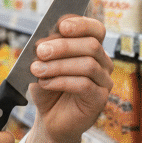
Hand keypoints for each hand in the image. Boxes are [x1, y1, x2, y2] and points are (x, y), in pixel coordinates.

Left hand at [26, 15, 112, 142]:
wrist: (49, 118)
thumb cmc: (48, 88)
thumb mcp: (43, 64)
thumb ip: (46, 50)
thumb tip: (44, 41)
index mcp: (91, 48)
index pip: (96, 29)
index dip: (81, 24)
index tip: (61, 26)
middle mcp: (103, 62)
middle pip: (92, 45)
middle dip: (63, 46)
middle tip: (40, 51)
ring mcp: (104, 81)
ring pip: (88, 65)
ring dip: (58, 65)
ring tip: (37, 70)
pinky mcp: (100, 99)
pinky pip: (84, 84)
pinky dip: (61, 81)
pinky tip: (45, 83)